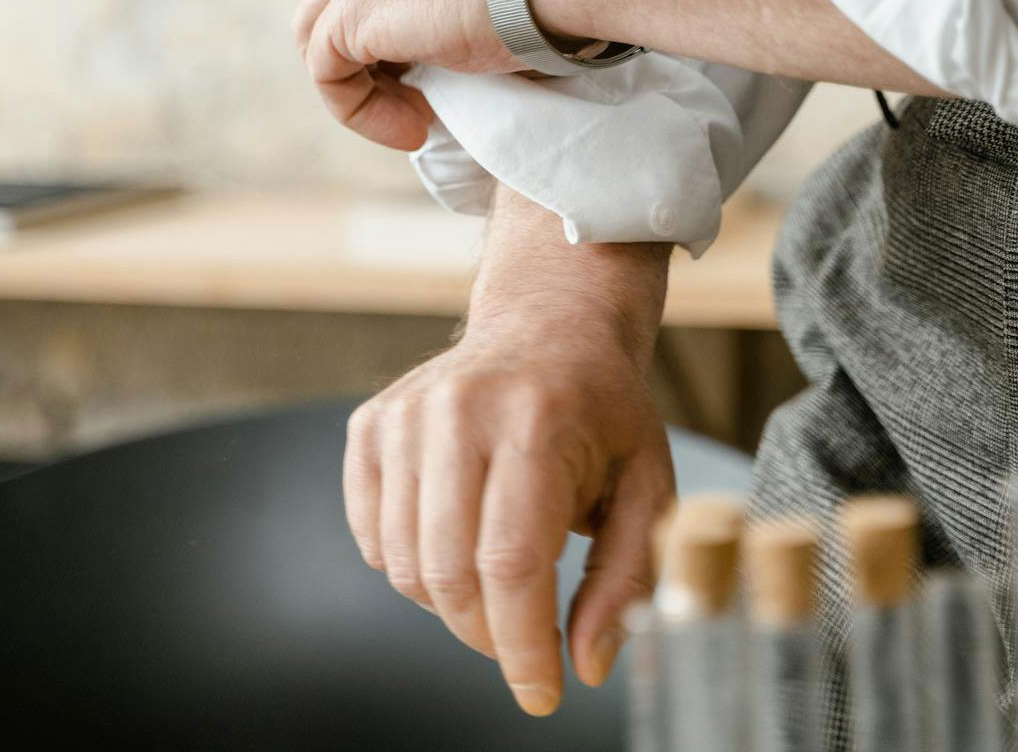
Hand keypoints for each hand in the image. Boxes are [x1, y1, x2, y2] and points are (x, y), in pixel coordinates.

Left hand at [294, 0, 526, 150]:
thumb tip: (463, 35)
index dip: (381, 34)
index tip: (430, 72)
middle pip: (319, 2)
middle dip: (354, 59)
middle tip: (411, 98)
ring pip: (314, 40)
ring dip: (357, 91)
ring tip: (412, 120)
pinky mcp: (352, 15)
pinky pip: (326, 75)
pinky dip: (359, 112)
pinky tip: (413, 130)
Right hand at [343, 318, 674, 715]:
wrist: (548, 323)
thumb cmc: (604, 412)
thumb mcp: (647, 486)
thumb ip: (625, 579)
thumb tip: (587, 665)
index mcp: (537, 422)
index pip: (511, 563)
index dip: (522, 646)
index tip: (540, 693)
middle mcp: (460, 412)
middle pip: (451, 573)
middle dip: (488, 636)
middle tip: (523, 643)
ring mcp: (405, 416)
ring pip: (405, 566)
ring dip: (452, 606)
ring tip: (499, 586)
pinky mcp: (370, 425)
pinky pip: (372, 538)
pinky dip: (412, 568)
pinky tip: (458, 545)